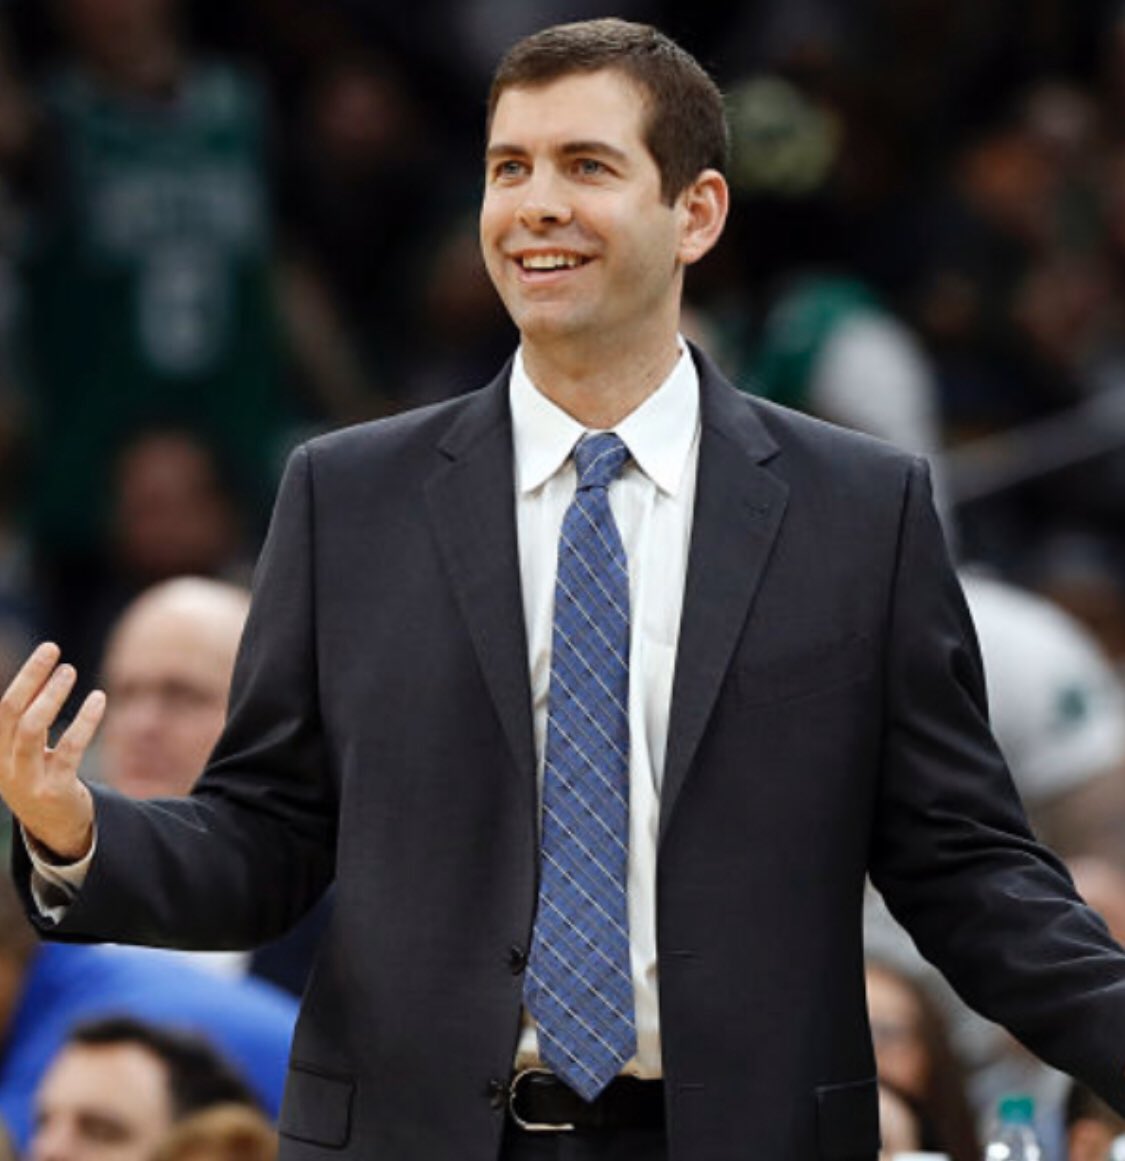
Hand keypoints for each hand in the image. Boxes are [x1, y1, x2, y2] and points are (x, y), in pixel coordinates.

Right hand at [0, 642, 104, 860]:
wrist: (56, 828)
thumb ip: (28, 720)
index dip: (24, 677)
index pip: (2, 708)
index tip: (48, 650)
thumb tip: (43, 677)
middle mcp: (3, 765)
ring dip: (52, 696)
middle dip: (30, 677)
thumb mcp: (26, 750)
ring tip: (70, 671)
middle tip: (55, 651)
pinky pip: (69, 749)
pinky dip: (84, 720)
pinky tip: (99, 699)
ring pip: (32, 729)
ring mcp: (26, 779)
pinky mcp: (53, 791)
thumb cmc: (42, 777)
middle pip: (10, 712)